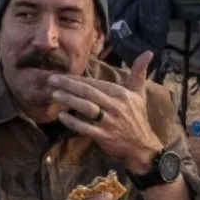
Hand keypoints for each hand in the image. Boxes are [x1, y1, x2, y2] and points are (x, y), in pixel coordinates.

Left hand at [47, 52, 162, 174]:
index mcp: (121, 94)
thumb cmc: (138, 118)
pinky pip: (85, 128)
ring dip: (69, 100)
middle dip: (69, 85)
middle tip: (51, 79)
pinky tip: (61, 116)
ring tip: (54, 94)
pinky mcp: (104, 136)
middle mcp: (115, 106)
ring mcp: (109, 121)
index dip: (79, 78)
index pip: (97, 83)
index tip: (63, 74)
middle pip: (89, 92)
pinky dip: (72, 122)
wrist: (142, 147)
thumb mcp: (140, 94)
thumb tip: (148, 52)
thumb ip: (139, 73)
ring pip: (86, 108)